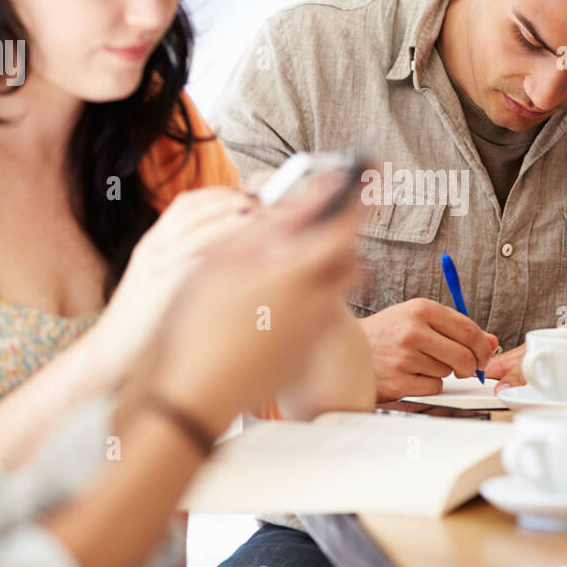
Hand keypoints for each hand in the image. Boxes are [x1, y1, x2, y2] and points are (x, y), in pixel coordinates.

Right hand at [86, 187, 256, 382]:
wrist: (112, 350)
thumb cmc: (147, 319)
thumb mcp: (164, 279)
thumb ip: (188, 260)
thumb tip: (230, 247)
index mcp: (154, 243)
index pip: (185, 204)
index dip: (219, 194)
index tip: (250, 195)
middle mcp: (152, 250)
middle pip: (192, 212)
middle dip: (229, 202)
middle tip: (261, 203)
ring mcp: (154, 270)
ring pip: (194, 234)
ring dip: (229, 223)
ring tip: (258, 222)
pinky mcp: (159, 294)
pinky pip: (190, 267)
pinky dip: (219, 257)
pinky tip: (245, 258)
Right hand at [145, 185, 364, 434]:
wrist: (191, 398)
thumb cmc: (197, 325)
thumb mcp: (224, 263)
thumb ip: (269, 229)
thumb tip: (302, 199)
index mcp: (295, 273)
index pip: (346, 223)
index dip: (364, 192)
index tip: (375, 169)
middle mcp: (315, 303)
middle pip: (348, 258)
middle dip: (340, 237)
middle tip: (314, 225)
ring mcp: (312, 332)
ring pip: (334, 287)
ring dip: (322, 269)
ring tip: (283, 266)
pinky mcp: (304, 354)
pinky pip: (317, 316)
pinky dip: (304, 301)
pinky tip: (266, 308)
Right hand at [358, 298, 497, 398]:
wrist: (345, 349)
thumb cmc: (384, 334)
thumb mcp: (416, 318)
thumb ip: (454, 327)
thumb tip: (491, 341)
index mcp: (421, 309)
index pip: (469, 329)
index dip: (483, 346)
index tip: (484, 354)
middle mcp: (413, 330)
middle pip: (465, 354)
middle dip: (471, 365)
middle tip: (465, 367)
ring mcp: (405, 357)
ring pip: (448, 372)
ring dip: (442, 372)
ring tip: (420, 363)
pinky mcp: (399, 380)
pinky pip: (434, 387)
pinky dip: (428, 384)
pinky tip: (411, 375)